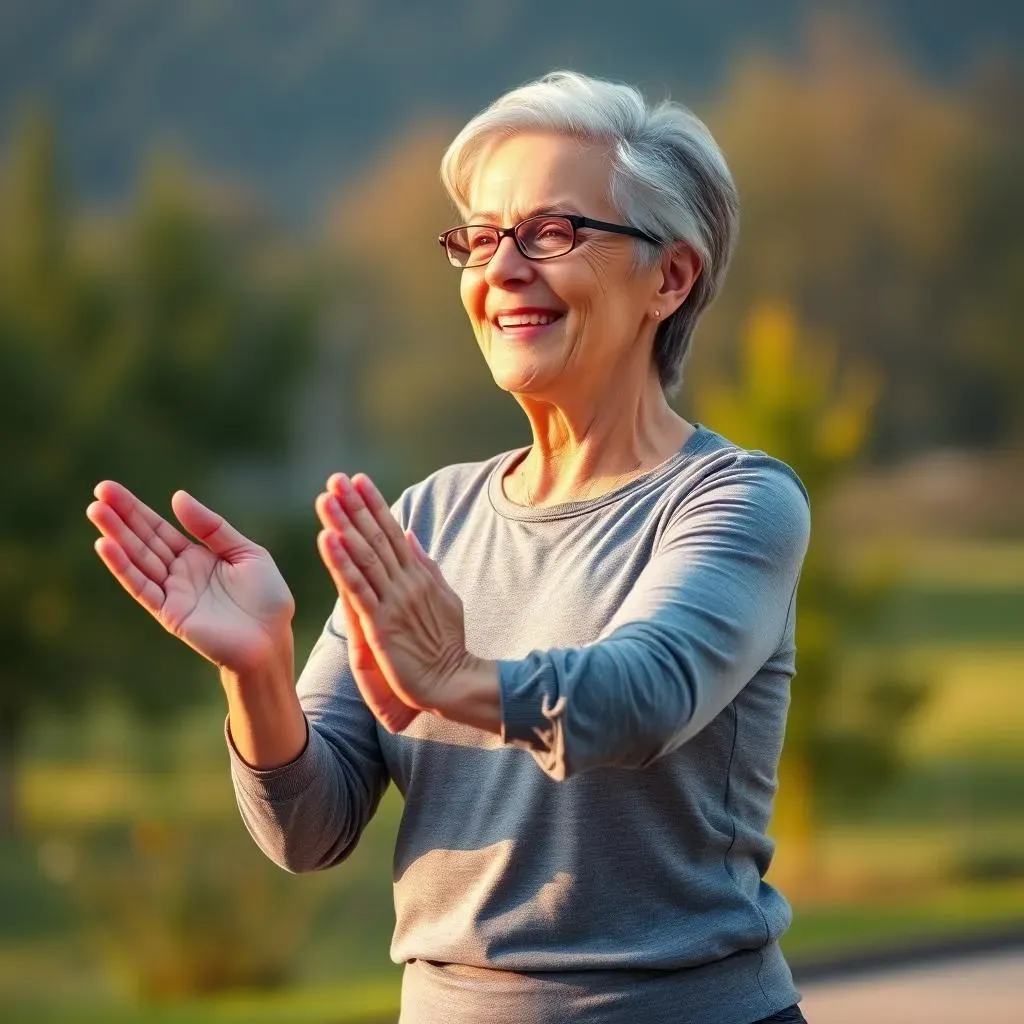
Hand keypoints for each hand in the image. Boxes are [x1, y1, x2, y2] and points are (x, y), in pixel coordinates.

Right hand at [87, 481, 293, 674]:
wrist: (272, 640)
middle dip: (121, 516)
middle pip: (145, 539)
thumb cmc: (266, 598)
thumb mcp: (245, 552)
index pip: (159, 529)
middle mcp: (180, 573)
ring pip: (139, 559)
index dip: (136, 510)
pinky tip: (106, 546)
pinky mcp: (169, 612)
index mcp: (198, 556)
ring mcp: (172, 592)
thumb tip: (177, 497)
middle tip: (99, 490)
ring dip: (116, 536)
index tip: (110, 489)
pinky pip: (142, 587)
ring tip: (96, 511)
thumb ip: (213, 528)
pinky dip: (124, 567)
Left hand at [314, 473, 468, 731]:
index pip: (392, 532)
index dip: (375, 505)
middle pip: (376, 537)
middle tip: (337, 478)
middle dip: (355, 506)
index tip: (359, 480)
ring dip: (344, 526)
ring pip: (364, 556)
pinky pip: (358, 588)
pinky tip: (327, 541)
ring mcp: (393, 601)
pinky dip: (341, 564)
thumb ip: (426, 566)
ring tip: (327, 500)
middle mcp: (405, 582)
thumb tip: (411, 535)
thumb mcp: (444, 598)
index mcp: (418, 575)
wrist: (454, 681)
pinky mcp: (381, 624)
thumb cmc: (448, 645)